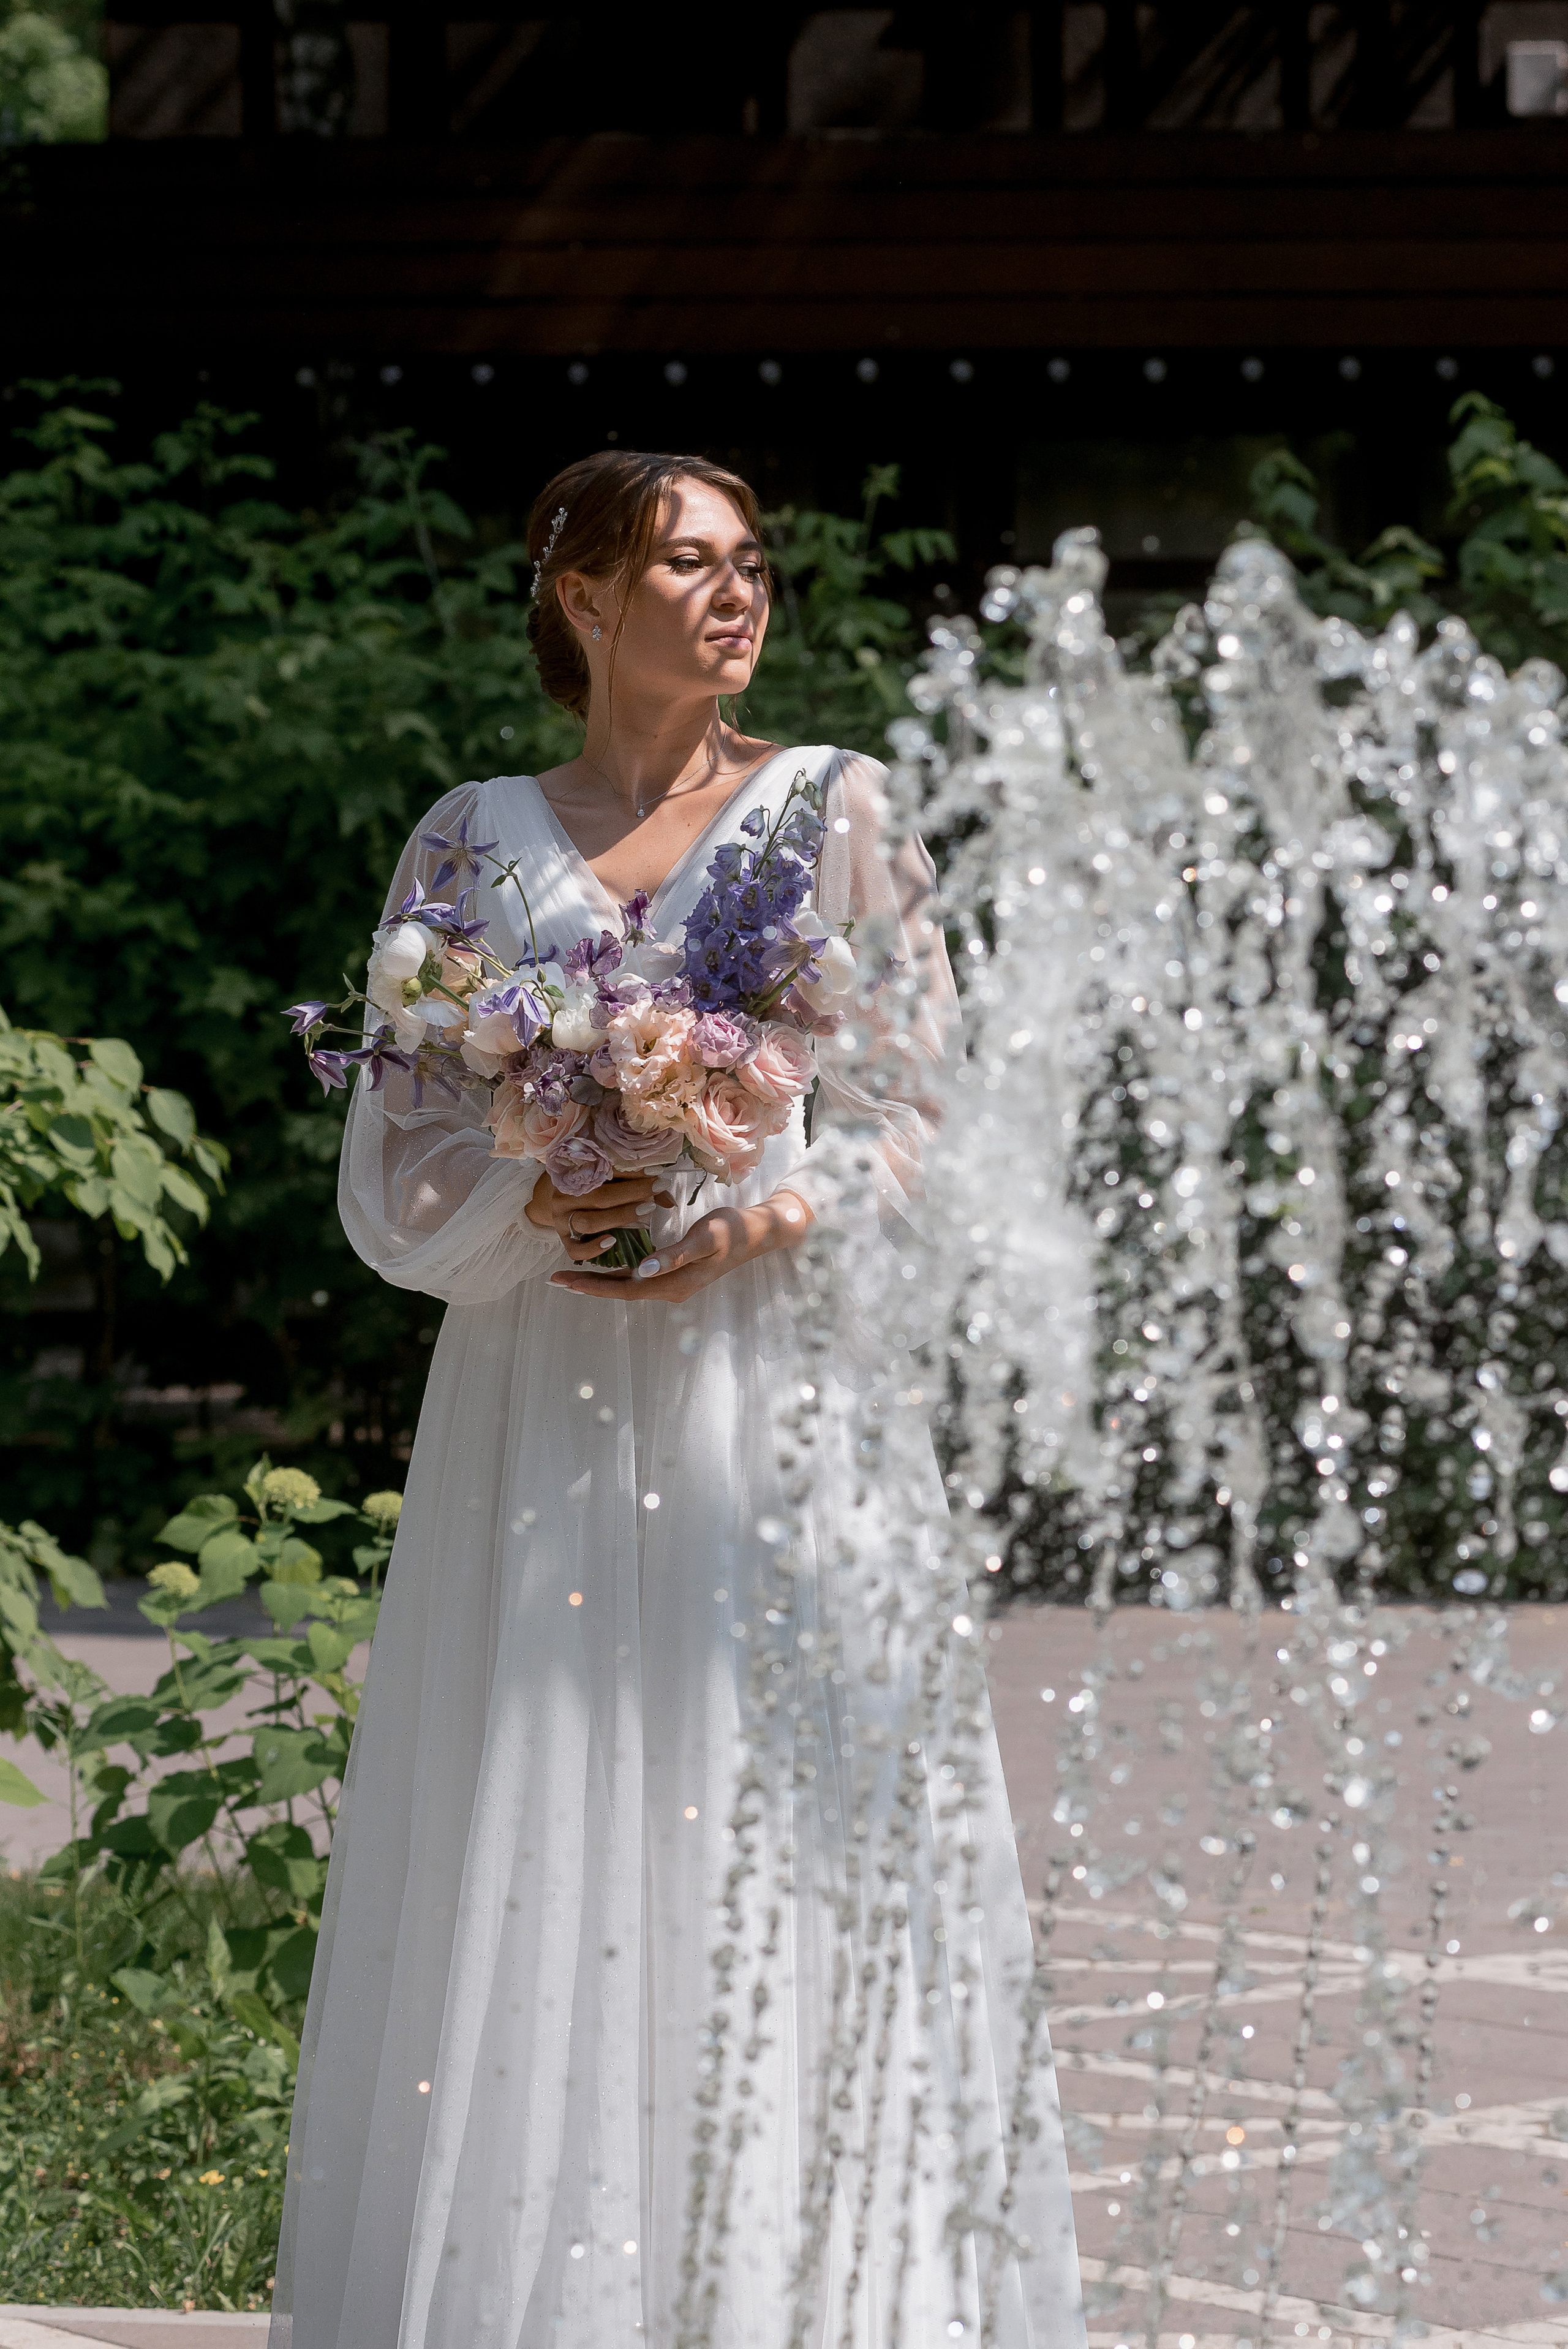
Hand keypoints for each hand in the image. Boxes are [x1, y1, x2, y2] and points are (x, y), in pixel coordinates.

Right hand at [526, 1167, 674, 1262]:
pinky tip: (612, 1241)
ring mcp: (561, 1219)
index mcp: (574, 1174)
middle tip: (656, 1193)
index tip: (658, 1175)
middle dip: (632, 1195)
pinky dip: (594, 1248)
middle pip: (600, 1197)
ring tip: (644, 1213)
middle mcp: (565, 1196)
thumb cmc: (591, 1185)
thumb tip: (669, 1200)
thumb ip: (636, 1184)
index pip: (605, 1171)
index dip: (633, 1174)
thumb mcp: (609, 1178)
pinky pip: (576, 1250)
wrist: (557, 1197)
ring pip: (589, 1223)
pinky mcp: (563, 1240)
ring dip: (619, 1218)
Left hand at [550, 1190, 813, 1302]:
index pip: (624, 1289)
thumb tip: (642, 1271)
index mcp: (673, 1284)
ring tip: (569, 1277)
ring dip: (598, 1283)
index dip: (592, 1287)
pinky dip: (616, 1275)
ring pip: (627, 1286)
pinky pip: (638, 1279)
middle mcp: (670, 1289)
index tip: (564, 1281)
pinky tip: (602, 1269)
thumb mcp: (704, 1239)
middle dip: (587, 1286)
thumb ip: (674, 1256)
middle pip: (620, 1291)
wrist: (757, 1234)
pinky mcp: (674, 1273)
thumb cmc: (731, 1231)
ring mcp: (672, 1283)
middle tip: (554, 1279)